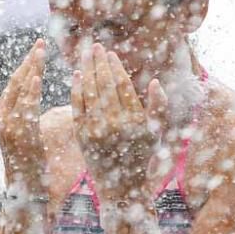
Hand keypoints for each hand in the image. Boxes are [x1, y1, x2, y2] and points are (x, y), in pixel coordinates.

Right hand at [0, 40, 45, 190]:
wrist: (25, 191)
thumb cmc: (30, 164)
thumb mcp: (27, 135)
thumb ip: (28, 116)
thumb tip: (35, 100)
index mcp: (3, 116)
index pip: (15, 84)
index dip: (26, 65)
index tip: (37, 49)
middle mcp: (2, 118)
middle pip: (15, 82)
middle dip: (28, 60)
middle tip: (41, 42)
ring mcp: (8, 126)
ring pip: (19, 90)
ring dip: (31, 68)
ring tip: (41, 50)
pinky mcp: (17, 134)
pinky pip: (24, 107)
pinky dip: (29, 90)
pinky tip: (36, 75)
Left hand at [70, 43, 167, 201]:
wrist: (122, 187)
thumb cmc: (142, 156)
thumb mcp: (156, 133)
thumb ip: (158, 107)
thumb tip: (155, 82)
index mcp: (135, 121)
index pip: (123, 86)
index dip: (116, 67)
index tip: (111, 54)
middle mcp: (115, 124)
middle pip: (105, 85)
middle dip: (99, 63)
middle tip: (95, 46)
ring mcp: (96, 130)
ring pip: (90, 93)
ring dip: (86, 71)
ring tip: (85, 55)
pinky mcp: (82, 136)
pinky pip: (77, 107)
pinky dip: (76, 90)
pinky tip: (76, 75)